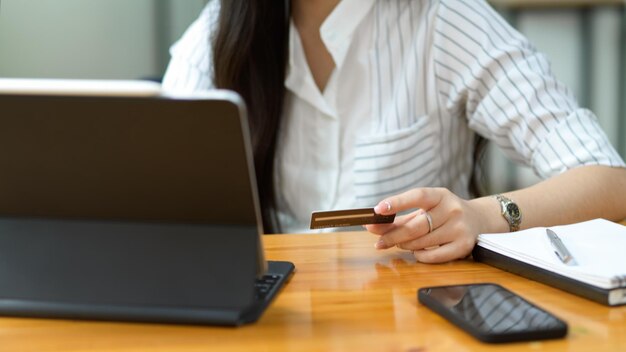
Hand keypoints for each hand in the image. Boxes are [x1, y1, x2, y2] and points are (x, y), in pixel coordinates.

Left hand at [365, 187, 498, 263]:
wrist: (478, 220)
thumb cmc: (442, 214)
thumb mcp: (424, 210)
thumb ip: (397, 218)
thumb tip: (371, 226)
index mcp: (440, 195)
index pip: (417, 196)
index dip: (397, 202)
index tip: (378, 209)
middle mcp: (452, 209)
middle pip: (416, 225)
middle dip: (393, 236)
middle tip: (380, 242)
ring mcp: (460, 228)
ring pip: (423, 242)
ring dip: (406, 246)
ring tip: (401, 244)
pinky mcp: (464, 246)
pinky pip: (434, 256)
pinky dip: (420, 256)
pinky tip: (417, 252)